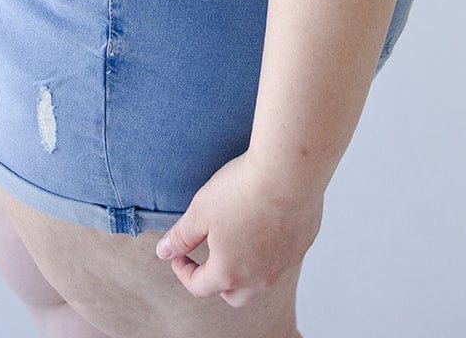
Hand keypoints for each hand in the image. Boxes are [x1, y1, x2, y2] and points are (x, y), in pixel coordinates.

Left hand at [154, 151, 323, 308]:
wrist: (289, 171)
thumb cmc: (243, 190)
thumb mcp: (200, 211)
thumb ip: (181, 236)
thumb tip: (164, 251)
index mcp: (229, 273)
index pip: (199, 287)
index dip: (183, 271)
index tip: (179, 254)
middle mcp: (259, 278)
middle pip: (233, 295)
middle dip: (217, 280)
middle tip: (209, 257)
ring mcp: (284, 264)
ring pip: (260, 280)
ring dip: (245, 267)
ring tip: (237, 240)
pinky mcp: (302, 246)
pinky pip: (281, 258)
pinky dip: (268, 250)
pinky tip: (263, 223)